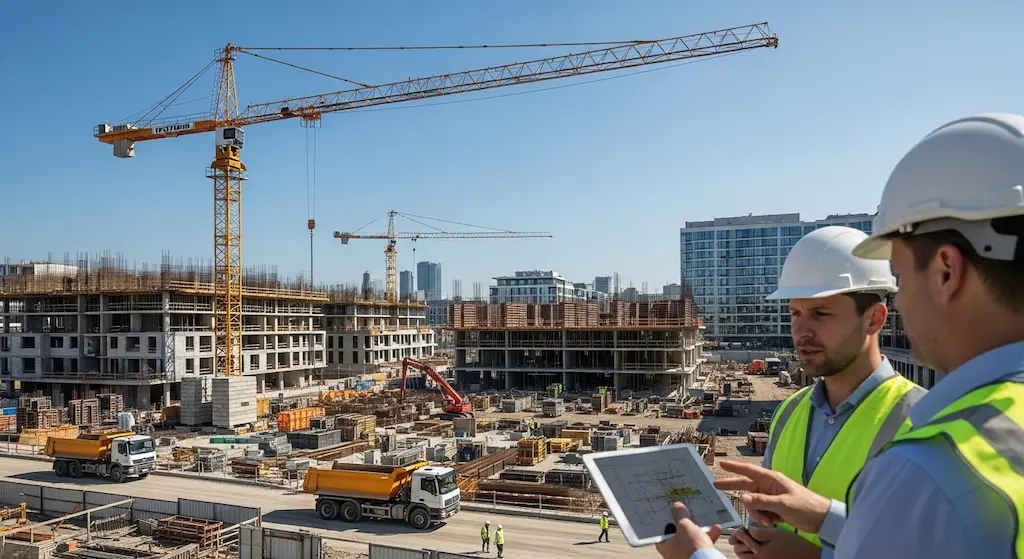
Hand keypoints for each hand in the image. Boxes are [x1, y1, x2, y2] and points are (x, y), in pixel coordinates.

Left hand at [655, 502, 721, 557]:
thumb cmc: (691, 546)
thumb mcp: (685, 525)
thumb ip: (680, 514)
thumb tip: (677, 506)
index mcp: (663, 543)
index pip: (662, 527)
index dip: (668, 517)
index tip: (674, 510)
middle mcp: (671, 550)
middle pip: (678, 532)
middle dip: (688, 522)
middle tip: (690, 513)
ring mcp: (683, 554)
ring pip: (691, 538)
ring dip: (701, 529)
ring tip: (707, 521)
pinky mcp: (695, 556)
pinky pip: (700, 545)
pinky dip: (707, 537)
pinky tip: (716, 529)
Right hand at [713, 460, 831, 532]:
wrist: (822, 519)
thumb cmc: (806, 506)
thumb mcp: (782, 504)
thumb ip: (761, 501)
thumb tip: (741, 498)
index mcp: (772, 480)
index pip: (749, 471)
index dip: (734, 467)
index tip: (721, 464)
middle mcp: (769, 487)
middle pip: (746, 486)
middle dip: (732, 487)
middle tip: (716, 485)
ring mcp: (771, 498)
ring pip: (753, 504)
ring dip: (757, 514)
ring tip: (769, 521)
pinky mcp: (775, 508)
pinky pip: (761, 512)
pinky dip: (764, 519)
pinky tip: (774, 523)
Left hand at [731, 526, 821, 558]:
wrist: (807, 557)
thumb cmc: (793, 544)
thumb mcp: (776, 533)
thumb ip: (760, 532)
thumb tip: (749, 530)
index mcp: (759, 552)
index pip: (740, 540)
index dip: (739, 532)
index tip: (742, 528)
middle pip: (739, 551)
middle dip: (738, 541)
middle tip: (742, 534)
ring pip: (744, 557)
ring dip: (743, 548)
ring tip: (748, 540)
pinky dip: (750, 554)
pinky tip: (756, 546)